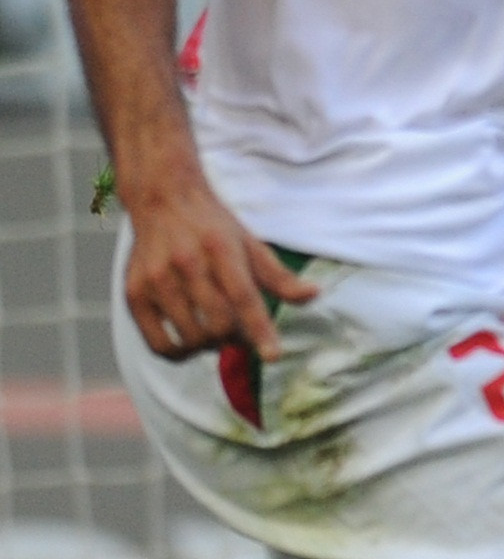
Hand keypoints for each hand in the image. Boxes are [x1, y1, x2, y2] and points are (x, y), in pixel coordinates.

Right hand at [119, 170, 315, 361]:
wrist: (163, 202)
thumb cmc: (214, 228)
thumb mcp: (250, 243)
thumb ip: (279, 276)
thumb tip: (313, 296)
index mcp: (221, 249)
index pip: (244, 296)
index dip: (260, 329)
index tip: (273, 356)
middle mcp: (186, 264)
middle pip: (218, 322)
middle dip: (236, 337)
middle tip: (239, 333)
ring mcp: (156, 281)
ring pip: (190, 337)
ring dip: (210, 346)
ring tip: (216, 333)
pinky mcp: (134, 296)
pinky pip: (158, 344)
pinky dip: (179, 353)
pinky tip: (190, 343)